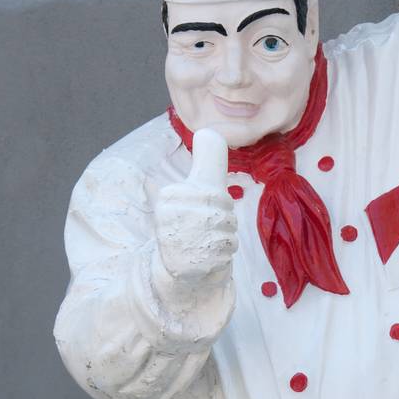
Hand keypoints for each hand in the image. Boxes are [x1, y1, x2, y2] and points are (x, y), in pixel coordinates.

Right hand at [154, 128, 236, 283]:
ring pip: (228, 232)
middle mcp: (172, 216)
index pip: (215, 195)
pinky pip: (226, 253)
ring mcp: (180, 241)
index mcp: (170, 196)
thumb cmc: (189, 223)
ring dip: (227, 238)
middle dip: (226, 220)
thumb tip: (209, 131)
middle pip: (223, 211)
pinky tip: (211, 256)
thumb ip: (206, 162)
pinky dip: (225, 255)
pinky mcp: (191, 263)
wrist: (178, 267)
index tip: (206, 210)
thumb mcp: (194, 189)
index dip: (221, 203)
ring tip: (211, 242)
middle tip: (212, 228)